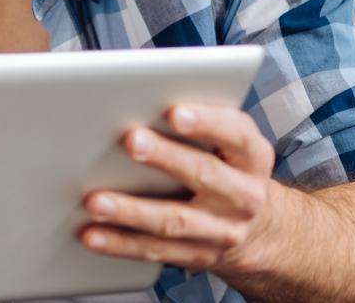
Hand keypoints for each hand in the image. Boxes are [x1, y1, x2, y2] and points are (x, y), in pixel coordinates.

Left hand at [79, 103, 301, 279]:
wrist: (261, 231)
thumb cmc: (228, 169)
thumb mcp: (230, 144)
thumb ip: (196, 123)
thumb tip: (140, 98)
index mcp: (252, 157)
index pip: (235, 134)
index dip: (207, 122)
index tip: (175, 111)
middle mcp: (243, 196)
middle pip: (203, 174)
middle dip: (164, 157)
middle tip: (130, 141)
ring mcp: (221, 231)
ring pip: (173, 220)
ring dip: (131, 211)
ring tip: (96, 202)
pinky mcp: (197, 255)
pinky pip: (155, 250)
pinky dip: (120, 243)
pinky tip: (92, 234)